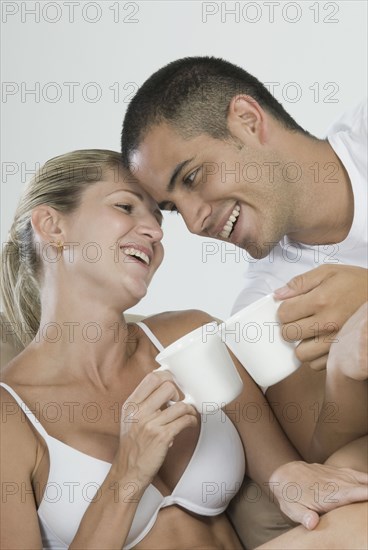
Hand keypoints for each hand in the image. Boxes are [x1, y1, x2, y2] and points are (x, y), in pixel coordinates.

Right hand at [115, 370, 197, 486]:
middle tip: (179, 400)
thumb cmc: (132, 445)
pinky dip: (191, 420)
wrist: (128, 471)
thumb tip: (165, 388)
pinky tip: (189, 423)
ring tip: (188, 413)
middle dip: (179, 392)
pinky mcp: (162, 437)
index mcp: (131, 404)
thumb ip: (143, 402)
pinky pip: (185, 420)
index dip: (167, 376)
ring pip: (180, 405)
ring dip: (189, 409)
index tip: (173, 382)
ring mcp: (151, 424)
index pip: (151, 378)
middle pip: (167, 386)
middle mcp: (139, 412)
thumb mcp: (129, 418)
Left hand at [269, 461, 367, 529]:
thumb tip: (312, 523)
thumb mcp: (293, 509)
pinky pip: (358, 474)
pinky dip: (366, 479)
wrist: (285, 474)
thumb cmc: (291, 495)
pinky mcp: (339, 472)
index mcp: (332, 493)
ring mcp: (339, 475)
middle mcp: (338, 482)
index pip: (357, 494)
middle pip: (364, 485)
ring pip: (363, 478)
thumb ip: (304, 516)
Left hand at [274, 265, 367, 369]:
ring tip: (310, 333)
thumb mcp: (329, 272)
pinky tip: (321, 342)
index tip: (292, 306)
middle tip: (299, 319)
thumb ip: (301, 282)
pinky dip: (316, 356)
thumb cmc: (357, 283)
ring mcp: (335, 342)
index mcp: (320, 301)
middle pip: (288, 334)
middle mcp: (326, 324)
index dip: (284, 309)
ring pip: (301, 354)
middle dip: (289, 326)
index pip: (284, 314)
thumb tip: (278, 294)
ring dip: (301, 344)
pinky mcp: (343, 354)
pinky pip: (318, 364)